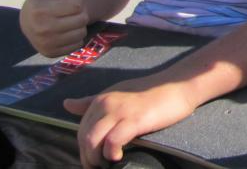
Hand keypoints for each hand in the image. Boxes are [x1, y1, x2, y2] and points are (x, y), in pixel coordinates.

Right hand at [19, 0, 87, 56]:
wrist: (31, 23)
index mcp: (40, 10)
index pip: (77, 4)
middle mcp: (40, 29)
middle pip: (81, 18)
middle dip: (77, 12)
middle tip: (66, 10)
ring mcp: (45, 43)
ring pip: (80, 32)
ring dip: (77, 25)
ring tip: (64, 20)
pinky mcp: (51, 53)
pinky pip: (77, 44)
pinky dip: (74, 37)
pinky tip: (63, 31)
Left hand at [65, 76, 196, 167]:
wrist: (180, 85)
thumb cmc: (152, 92)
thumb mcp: (118, 93)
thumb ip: (92, 101)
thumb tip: (66, 104)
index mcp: (101, 99)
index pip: (81, 130)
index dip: (85, 150)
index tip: (95, 160)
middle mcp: (106, 103)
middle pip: (84, 138)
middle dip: (88, 158)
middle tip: (100, 167)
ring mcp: (120, 111)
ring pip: (92, 141)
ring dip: (96, 159)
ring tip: (107, 165)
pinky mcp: (134, 120)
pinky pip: (112, 141)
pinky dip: (111, 153)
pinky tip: (119, 157)